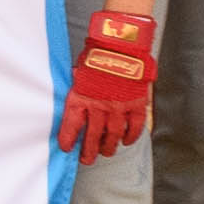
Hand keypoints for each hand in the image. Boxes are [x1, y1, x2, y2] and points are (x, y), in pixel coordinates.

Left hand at [56, 7, 157, 160]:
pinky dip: (131, 136)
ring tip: (106, 152)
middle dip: (88, 151)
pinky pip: (134, 127)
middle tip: (87, 159)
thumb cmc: (98, 52)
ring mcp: (119, 107)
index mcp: (81, 96)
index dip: (68, 139)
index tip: (66, 148)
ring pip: (113, 135)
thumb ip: (78, 88)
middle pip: (93, 136)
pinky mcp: (136, 105)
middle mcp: (99, 106)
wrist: (121, 44)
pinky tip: (126, 141)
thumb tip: (76, 100)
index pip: (71, 125)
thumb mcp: (79, 70)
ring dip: (109, 146)